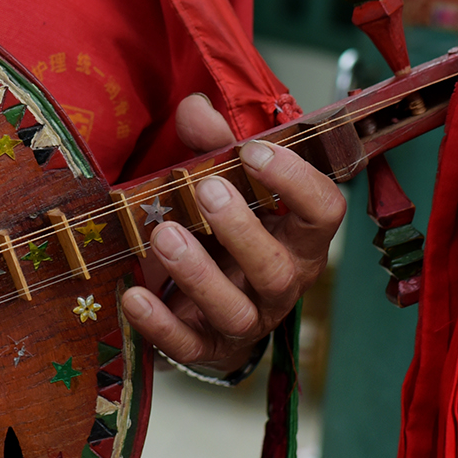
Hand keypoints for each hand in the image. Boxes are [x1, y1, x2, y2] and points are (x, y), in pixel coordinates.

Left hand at [118, 94, 345, 374]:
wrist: (208, 301)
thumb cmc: (225, 231)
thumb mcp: (224, 181)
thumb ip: (213, 143)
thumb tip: (196, 108)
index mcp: (298, 237)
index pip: (324, 212)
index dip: (297, 182)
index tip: (255, 152)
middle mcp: (281, 282)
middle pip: (277, 268)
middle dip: (242, 229)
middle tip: (206, 189)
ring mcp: (247, 320)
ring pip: (236, 312)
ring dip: (199, 274)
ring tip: (164, 236)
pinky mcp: (207, 348)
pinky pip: (188, 346)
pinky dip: (160, 325)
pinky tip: (133, 297)